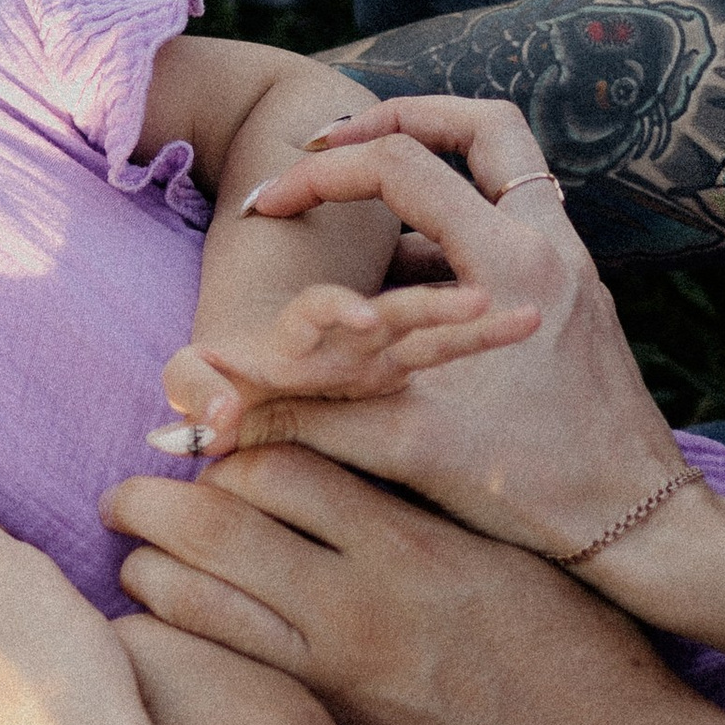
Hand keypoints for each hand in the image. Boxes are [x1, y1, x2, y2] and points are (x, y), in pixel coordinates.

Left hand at [98, 447, 724, 724]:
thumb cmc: (569, 641)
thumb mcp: (497, 548)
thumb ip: (407, 510)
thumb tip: (325, 466)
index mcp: (406, 540)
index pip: (281, 466)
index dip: (229, 448)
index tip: (207, 445)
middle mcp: (358, 603)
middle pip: (216, 527)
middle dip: (153, 502)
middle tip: (123, 494)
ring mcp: (335, 675)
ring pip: (200, 606)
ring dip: (151, 573)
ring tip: (135, 557)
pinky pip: (230, 673)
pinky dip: (186, 642)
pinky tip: (168, 627)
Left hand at [155, 271, 536, 460]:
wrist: (241, 383)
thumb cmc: (222, 377)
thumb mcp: (200, 380)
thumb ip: (196, 387)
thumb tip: (200, 421)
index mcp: (303, 333)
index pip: (321, 310)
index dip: (335, 309)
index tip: (363, 317)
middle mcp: (348, 339)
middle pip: (396, 314)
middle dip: (431, 310)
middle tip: (477, 303)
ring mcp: (380, 358)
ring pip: (434, 336)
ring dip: (472, 329)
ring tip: (524, 319)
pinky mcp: (397, 382)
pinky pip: (449, 358)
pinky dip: (485, 343)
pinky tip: (528, 330)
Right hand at [227, 97, 689, 561]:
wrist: (639, 520)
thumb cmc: (531, 486)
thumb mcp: (405, 448)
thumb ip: (307, 420)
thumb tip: (214, 424)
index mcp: (506, 261)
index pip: (399, 165)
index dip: (317, 175)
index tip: (265, 206)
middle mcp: (549, 243)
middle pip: (480, 124)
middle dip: (399, 118)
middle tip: (336, 143)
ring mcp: (572, 263)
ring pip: (506, 165)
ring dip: (434, 165)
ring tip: (365, 200)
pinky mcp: (578, 292)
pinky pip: (512, 221)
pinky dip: (456, 224)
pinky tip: (407, 276)